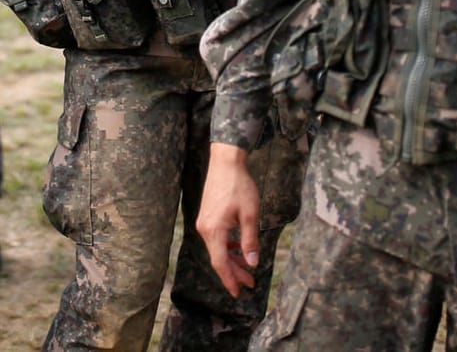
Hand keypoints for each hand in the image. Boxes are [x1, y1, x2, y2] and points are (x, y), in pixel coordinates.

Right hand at [195, 143, 261, 297]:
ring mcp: (204, 222)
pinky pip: (216, 239)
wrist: (226, 162)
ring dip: (231, 260)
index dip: (230, 279)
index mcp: (214, 230)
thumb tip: (252, 263)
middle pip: (218, 258)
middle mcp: (204, 229)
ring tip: (247, 269)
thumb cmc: (239, 186)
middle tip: (250, 283)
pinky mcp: (206, 216)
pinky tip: (238, 248)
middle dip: (234, 272)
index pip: (220, 263)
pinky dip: (227, 247)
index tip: (238, 293)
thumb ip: (250, 241)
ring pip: (217, 249)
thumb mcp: (250, 214)